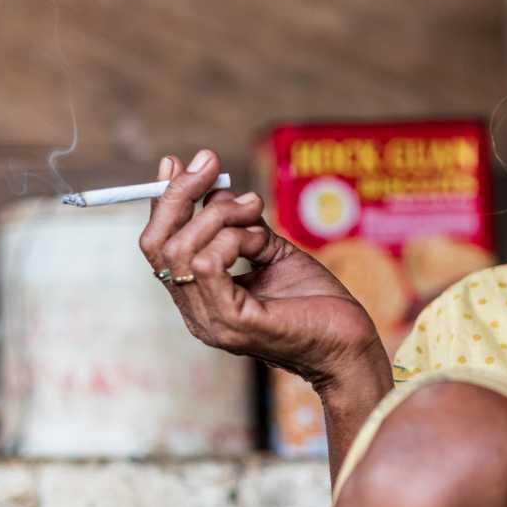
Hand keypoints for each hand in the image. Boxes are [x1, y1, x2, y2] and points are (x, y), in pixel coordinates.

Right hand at [138, 151, 383, 390]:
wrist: (350, 344)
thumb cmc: (317, 303)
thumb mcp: (272, 251)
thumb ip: (241, 226)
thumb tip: (216, 191)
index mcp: (200, 298)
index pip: (158, 246)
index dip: (164, 200)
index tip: (181, 161)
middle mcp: (196, 313)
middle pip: (157, 245)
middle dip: (179, 194)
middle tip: (210, 163)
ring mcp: (210, 321)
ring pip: (182, 250)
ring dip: (219, 216)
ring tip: (254, 210)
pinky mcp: (232, 322)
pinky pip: (208, 264)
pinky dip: (233, 239)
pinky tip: (259, 241)